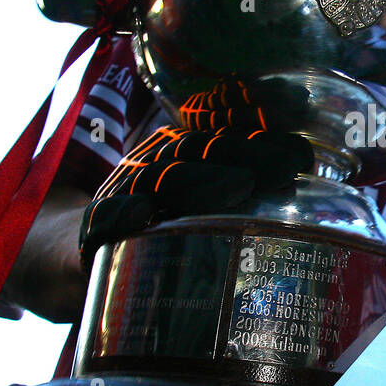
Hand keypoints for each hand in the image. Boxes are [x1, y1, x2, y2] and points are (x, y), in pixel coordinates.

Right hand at [78, 125, 312, 268]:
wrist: (79, 247)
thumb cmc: (159, 226)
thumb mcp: (198, 202)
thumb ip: (245, 185)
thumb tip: (306, 169)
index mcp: (179, 156)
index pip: (221, 138)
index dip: (262, 140)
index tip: (303, 154)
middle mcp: (152, 167)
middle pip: (195, 151)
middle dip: (243, 155)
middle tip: (283, 169)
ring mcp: (122, 196)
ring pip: (160, 180)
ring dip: (199, 180)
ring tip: (239, 185)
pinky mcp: (94, 232)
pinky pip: (102, 221)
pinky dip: (121, 215)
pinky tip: (142, 215)